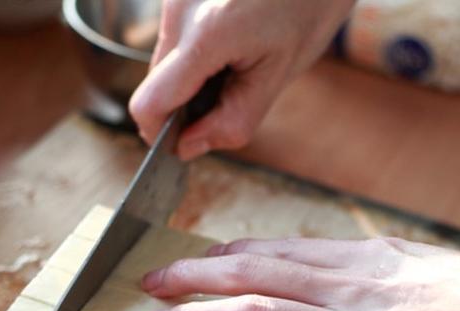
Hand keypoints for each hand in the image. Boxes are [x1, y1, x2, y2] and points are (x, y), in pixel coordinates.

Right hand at [129, 0, 353, 159]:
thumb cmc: (310, 6)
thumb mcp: (280, 73)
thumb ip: (233, 119)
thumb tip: (188, 147)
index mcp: (207, 35)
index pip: (150, 103)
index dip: (161, 133)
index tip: (184, 142)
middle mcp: (180, 10)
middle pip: (154, 84)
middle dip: (184, 103)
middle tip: (229, 95)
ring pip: (163, 62)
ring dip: (190, 77)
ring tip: (236, 60)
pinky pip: (173, 38)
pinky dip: (194, 53)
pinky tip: (229, 40)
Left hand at [138, 237, 459, 310]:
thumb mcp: (416, 263)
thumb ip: (372, 266)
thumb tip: (349, 266)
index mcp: (353, 256)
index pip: (273, 249)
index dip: (225, 254)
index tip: (194, 259)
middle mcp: (337, 284)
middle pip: (247, 272)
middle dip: (191, 276)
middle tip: (149, 282)